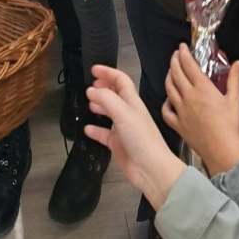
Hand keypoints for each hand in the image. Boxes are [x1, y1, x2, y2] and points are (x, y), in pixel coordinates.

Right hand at [85, 65, 185, 210]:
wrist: (151, 169)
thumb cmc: (142, 138)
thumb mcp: (123, 113)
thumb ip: (106, 99)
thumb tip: (91, 89)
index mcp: (132, 102)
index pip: (120, 80)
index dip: (108, 72)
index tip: (94, 69)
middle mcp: (128, 113)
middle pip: (115, 95)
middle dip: (103, 88)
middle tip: (90, 85)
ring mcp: (123, 129)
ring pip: (109, 113)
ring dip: (99, 106)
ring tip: (89, 102)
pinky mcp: (118, 145)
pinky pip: (104, 134)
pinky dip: (95, 130)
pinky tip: (87, 129)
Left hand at [162, 45, 238, 175]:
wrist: (223, 152)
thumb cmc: (231, 127)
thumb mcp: (235, 100)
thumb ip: (234, 79)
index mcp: (203, 89)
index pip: (188, 65)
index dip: (183, 53)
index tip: (182, 47)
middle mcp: (189, 97)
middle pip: (176, 74)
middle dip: (174, 61)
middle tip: (175, 55)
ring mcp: (181, 112)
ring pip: (169, 89)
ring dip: (168, 77)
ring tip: (171, 71)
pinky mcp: (178, 125)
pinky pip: (166, 111)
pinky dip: (165, 103)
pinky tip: (169, 100)